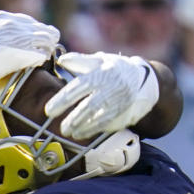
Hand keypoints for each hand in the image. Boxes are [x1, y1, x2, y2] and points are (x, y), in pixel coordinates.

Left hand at [45, 52, 159, 139]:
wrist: (144, 81)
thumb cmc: (116, 69)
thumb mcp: (100, 60)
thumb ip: (80, 61)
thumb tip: (62, 61)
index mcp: (103, 72)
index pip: (80, 87)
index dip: (63, 99)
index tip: (49, 111)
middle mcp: (113, 88)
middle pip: (90, 106)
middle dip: (74, 118)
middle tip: (61, 128)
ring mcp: (120, 102)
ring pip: (100, 118)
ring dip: (84, 127)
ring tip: (70, 133)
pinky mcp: (125, 113)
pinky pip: (108, 124)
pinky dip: (94, 130)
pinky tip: (82, 134)